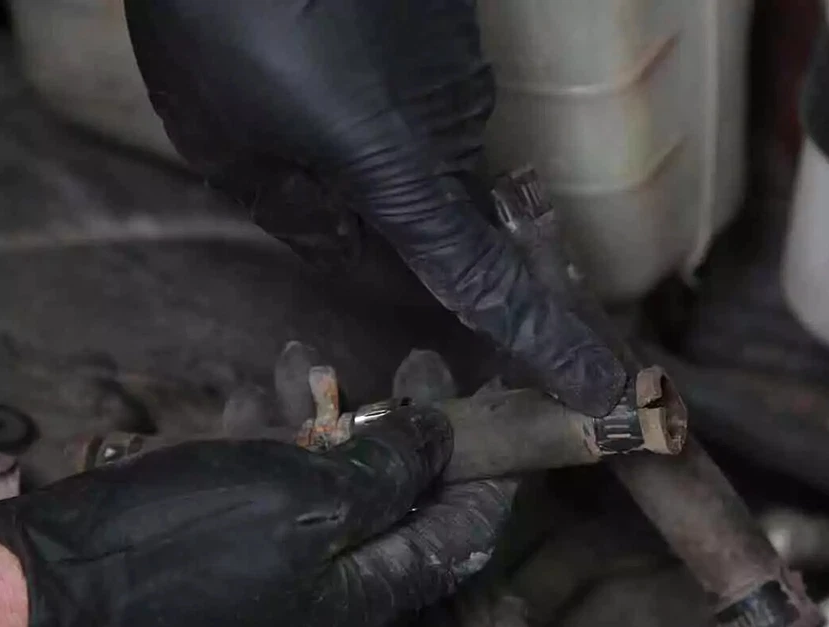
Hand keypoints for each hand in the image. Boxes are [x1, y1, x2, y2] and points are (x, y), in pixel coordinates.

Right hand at [0, 406, 514, 626]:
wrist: (50, 580)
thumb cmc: (187, 541)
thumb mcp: (307, 503)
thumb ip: (387, 476)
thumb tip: (444, 443)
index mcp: (364, 591)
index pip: (458, 535)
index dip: (490, 475)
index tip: (511, 418)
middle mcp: (331, 583)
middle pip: (400, 502)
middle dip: (413, 429)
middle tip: (420, 366)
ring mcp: (278, 557)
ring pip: (333, 477)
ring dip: (335, 415)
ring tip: (316, 361)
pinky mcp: (228, 531)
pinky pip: (275, 476)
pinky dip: (277, 427)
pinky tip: (263, 382)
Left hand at [123, 0, 625, 416]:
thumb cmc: (224, 15)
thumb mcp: (225, 138)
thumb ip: (297, 215)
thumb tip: (354, 251)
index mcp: (399, 172)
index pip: (487, 284)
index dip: (548, 345)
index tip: (604, 386)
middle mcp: (455, 127)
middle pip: (447, 222)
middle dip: (392, 235)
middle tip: (303, 178)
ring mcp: (464, 72)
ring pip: (431, 155)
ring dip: (374, 158)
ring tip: (289, 93)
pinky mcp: (458, 32)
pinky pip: (430, 100)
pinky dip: (382, 105)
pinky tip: (321, 59)